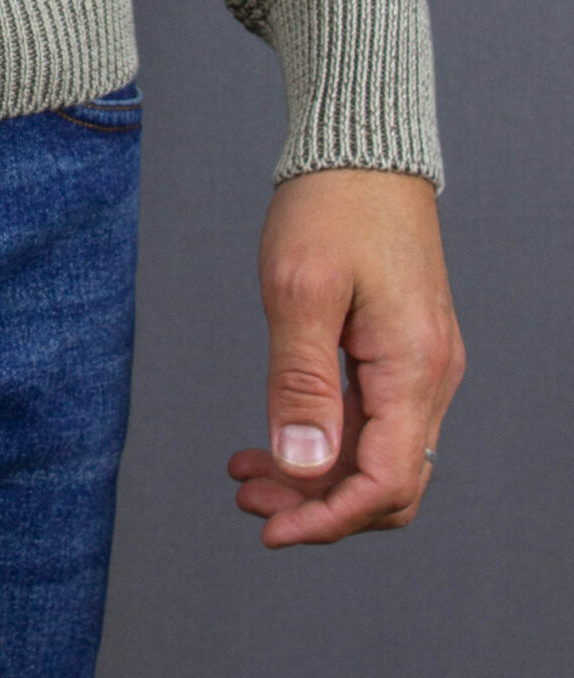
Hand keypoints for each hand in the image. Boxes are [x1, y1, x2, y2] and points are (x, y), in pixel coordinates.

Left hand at [228, 166, 463, 546]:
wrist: (361, 147)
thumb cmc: (331, 205)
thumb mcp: (300, 290)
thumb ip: (301, 382)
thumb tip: (304, 468)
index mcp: (413, 368)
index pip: (386, 483)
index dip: (329, 520)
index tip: (269, 530)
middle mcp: (430, 376)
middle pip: (387, 483)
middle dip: (319, 506)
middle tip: (247, 500)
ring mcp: (420, 365)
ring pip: (378, 454)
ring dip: (317, 476)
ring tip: (247, 474)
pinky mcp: (401, 350)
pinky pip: (372, 420)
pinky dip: (325, 439)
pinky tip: (274, 438)